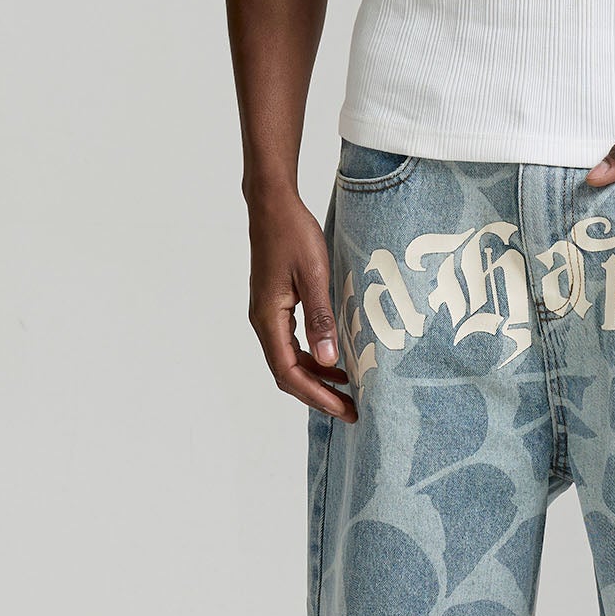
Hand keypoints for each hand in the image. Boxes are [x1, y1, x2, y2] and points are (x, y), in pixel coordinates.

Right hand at [246, 186, 357, 419]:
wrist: (273, 206)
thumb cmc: (293, 234)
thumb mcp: (314, 275)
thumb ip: (321, 318)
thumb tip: (327, 361)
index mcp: (269, 318)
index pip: (289, 372)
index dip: (316, 395)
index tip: (344, 409)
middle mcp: (263, 321)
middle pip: (286, 373)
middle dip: (317, 395)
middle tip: (351, 410)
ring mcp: (267, 314)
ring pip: (288, 360)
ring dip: (315, 379)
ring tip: (347, 391)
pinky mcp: (275, 306)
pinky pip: (291, 343)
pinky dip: (311, 358)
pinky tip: (334, 360)